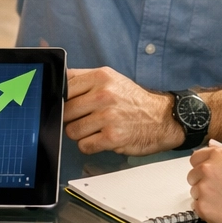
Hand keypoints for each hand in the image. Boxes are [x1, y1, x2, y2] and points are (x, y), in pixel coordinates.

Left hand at [64, 68, 183, 154]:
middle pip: (65, 110)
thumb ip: (85, 78)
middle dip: (71, 117)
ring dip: (80, 133)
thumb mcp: (111, 79)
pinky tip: (100, 138)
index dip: (62, 98)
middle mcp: (104, 95)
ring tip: (94, 129)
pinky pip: (84, 145)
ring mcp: (108, 117)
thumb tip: (58, 80)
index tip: (66, 103)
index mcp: (101, 77)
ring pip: (72, 130)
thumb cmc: (133, 100)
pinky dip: (89, 145)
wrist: (162, 118)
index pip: (65, 86)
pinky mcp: (112, 137)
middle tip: (83, 118)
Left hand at [187, 142, 221, 222]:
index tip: (214, 176)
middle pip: (193, 175)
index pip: (196, 158)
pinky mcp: (204, 208)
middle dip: (203, 182)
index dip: (204, 166)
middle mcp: (207, 169)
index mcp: (218, 155)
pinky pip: (197, 208)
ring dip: (205, 197)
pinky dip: (207, 211)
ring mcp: (204, 189)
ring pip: (195, 192)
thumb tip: (211, 144)